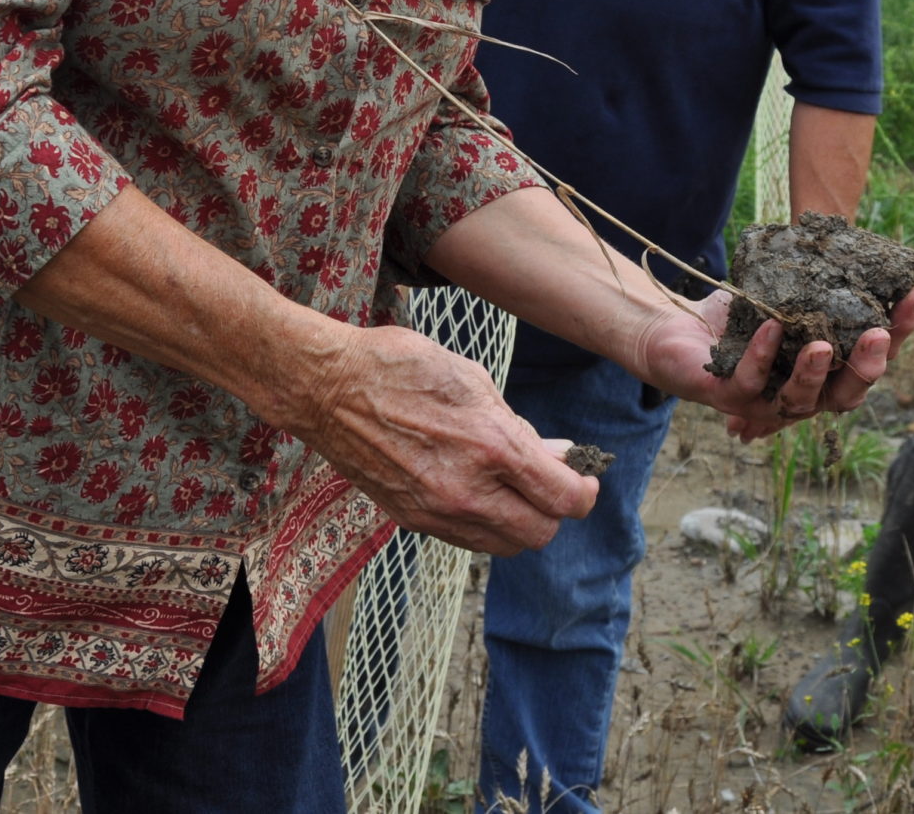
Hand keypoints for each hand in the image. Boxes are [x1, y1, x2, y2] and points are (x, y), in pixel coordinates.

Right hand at [286, 322, 597, 556]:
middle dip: (554, 512)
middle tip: (550, 485)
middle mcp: (467, 489)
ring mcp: (437, 511)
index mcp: (491, 445)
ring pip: (504, 545)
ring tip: (511, 488)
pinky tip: (477, 492)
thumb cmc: (401, 368)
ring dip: (519, 523)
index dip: (584, 492)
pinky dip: (484, 525)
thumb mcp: (473, 379)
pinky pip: (467, 540)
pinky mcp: (412, 520)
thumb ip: (518, 426)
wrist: (328, 388)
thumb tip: (556, 455)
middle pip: (539, 533)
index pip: (563, 498)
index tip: (584, 480)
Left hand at [639, 284, 913, 441]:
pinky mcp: (728, 396)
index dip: (899, 330)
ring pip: (801, 401)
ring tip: (824, 345)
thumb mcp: (785, 290)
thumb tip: (855, 239)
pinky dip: (762, 356)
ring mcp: (766, 401)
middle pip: (848, 393)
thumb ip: (821, 280)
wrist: (675, 327)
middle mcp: (804, 393)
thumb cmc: (740, 313)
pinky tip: (771, 329)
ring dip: (816, 374)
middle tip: (879, 334)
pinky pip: (750, 381)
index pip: (873, 355)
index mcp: (826, 369)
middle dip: (869, 366)